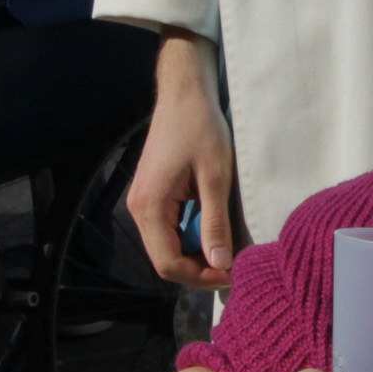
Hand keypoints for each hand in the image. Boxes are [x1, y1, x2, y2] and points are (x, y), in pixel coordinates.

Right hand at [128, 30, 239, 287]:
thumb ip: (216, 224)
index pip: (168, 263)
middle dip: (199, 270)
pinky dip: (191, 237)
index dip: (200, 277)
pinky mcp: (153, 194)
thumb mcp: (216, 178)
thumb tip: (221, 264)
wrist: (184, 93)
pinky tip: (214, 231)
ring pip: (167, 246)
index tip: (232, 274)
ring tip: (228, 251)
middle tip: (233, 267)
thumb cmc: (200, 128)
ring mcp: (144, 201)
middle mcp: (139, 208)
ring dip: (196, 255)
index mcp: (149, 207)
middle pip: (165, 259)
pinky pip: (169, 229)